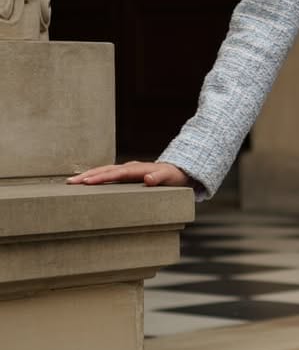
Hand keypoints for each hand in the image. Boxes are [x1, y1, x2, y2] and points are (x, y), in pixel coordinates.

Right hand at [65, 160, 195, 188]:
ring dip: (88, 175)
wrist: (177, 171)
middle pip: (105, 170)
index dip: (101, 178)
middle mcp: (129, 167)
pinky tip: (86, 181)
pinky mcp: (126, 174)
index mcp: (137, 169)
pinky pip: (108, 174)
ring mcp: (126, 170)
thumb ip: (159, 178)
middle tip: (71, 182)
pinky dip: (96, 176)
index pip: (116, 174)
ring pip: (104, 171)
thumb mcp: (169, 178)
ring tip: (72, 181)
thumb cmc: (173, 176)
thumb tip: (147, 180)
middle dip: (87, 176)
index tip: (87, 182)